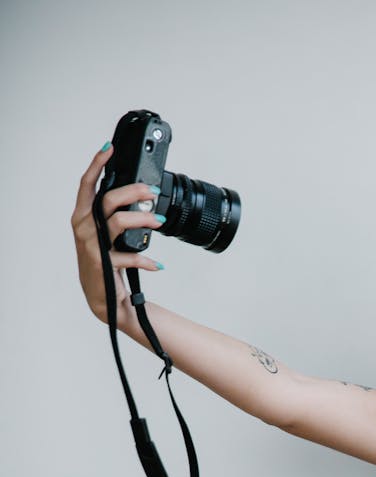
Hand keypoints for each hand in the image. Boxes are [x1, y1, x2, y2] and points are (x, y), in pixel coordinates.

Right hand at [71, 146, 164, 326]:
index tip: (109, 147)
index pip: (86, 185)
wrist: (104, 299)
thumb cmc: (106, 262)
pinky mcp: (103, 264)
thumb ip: (115, 215)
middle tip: (152, 192)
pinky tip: (157, 265)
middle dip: (133, 191)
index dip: (96, 164)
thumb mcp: (107, 235)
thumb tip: (140, 196)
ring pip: (119, 222)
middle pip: (108, 199)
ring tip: (160, 221)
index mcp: (83, 217)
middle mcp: (84, 228)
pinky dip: (146, 260)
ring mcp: (92, 246)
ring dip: (143, 219)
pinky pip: (129, 256)